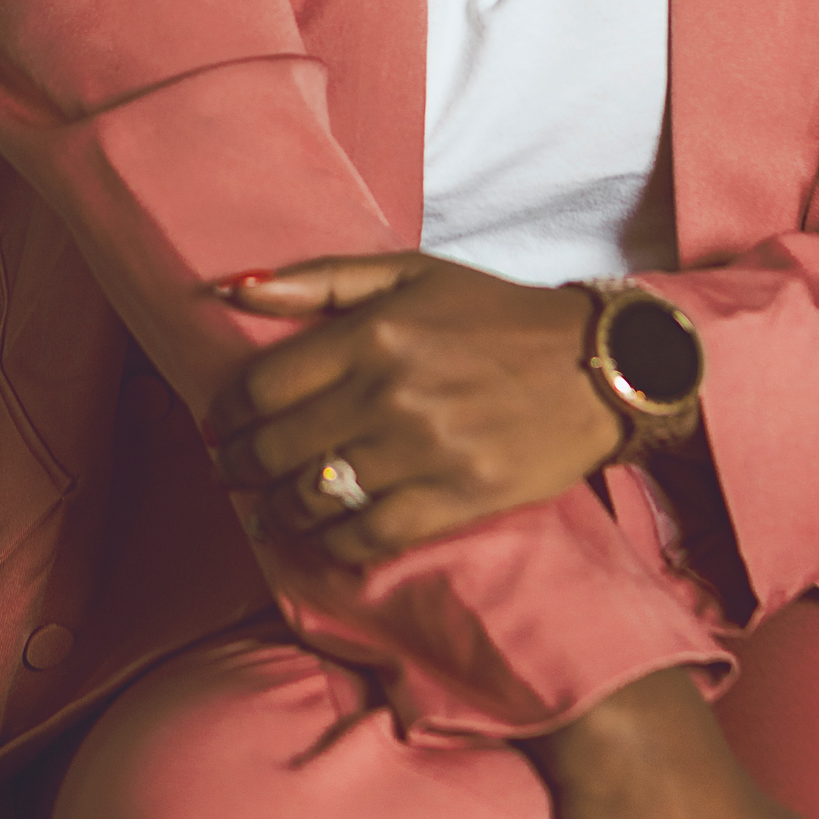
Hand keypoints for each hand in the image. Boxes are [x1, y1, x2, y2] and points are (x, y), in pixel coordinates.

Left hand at [206, 253, 625, 564]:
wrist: (598, 366)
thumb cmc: (496, 316)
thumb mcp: (410, 273)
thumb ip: (319, 279)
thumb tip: (231, 287)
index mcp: (373, 331)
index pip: (262, 385)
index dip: (228, 412)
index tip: (221, 424)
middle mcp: (389, 391)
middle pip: (276, 447)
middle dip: (240, 467)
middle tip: (232, 473)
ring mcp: (423, 450)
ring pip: (313, 498)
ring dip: (276, 511)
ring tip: (267, 510)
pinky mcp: (455, 498)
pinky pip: (367, 537)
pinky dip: (331, 545)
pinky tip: (319, 539)